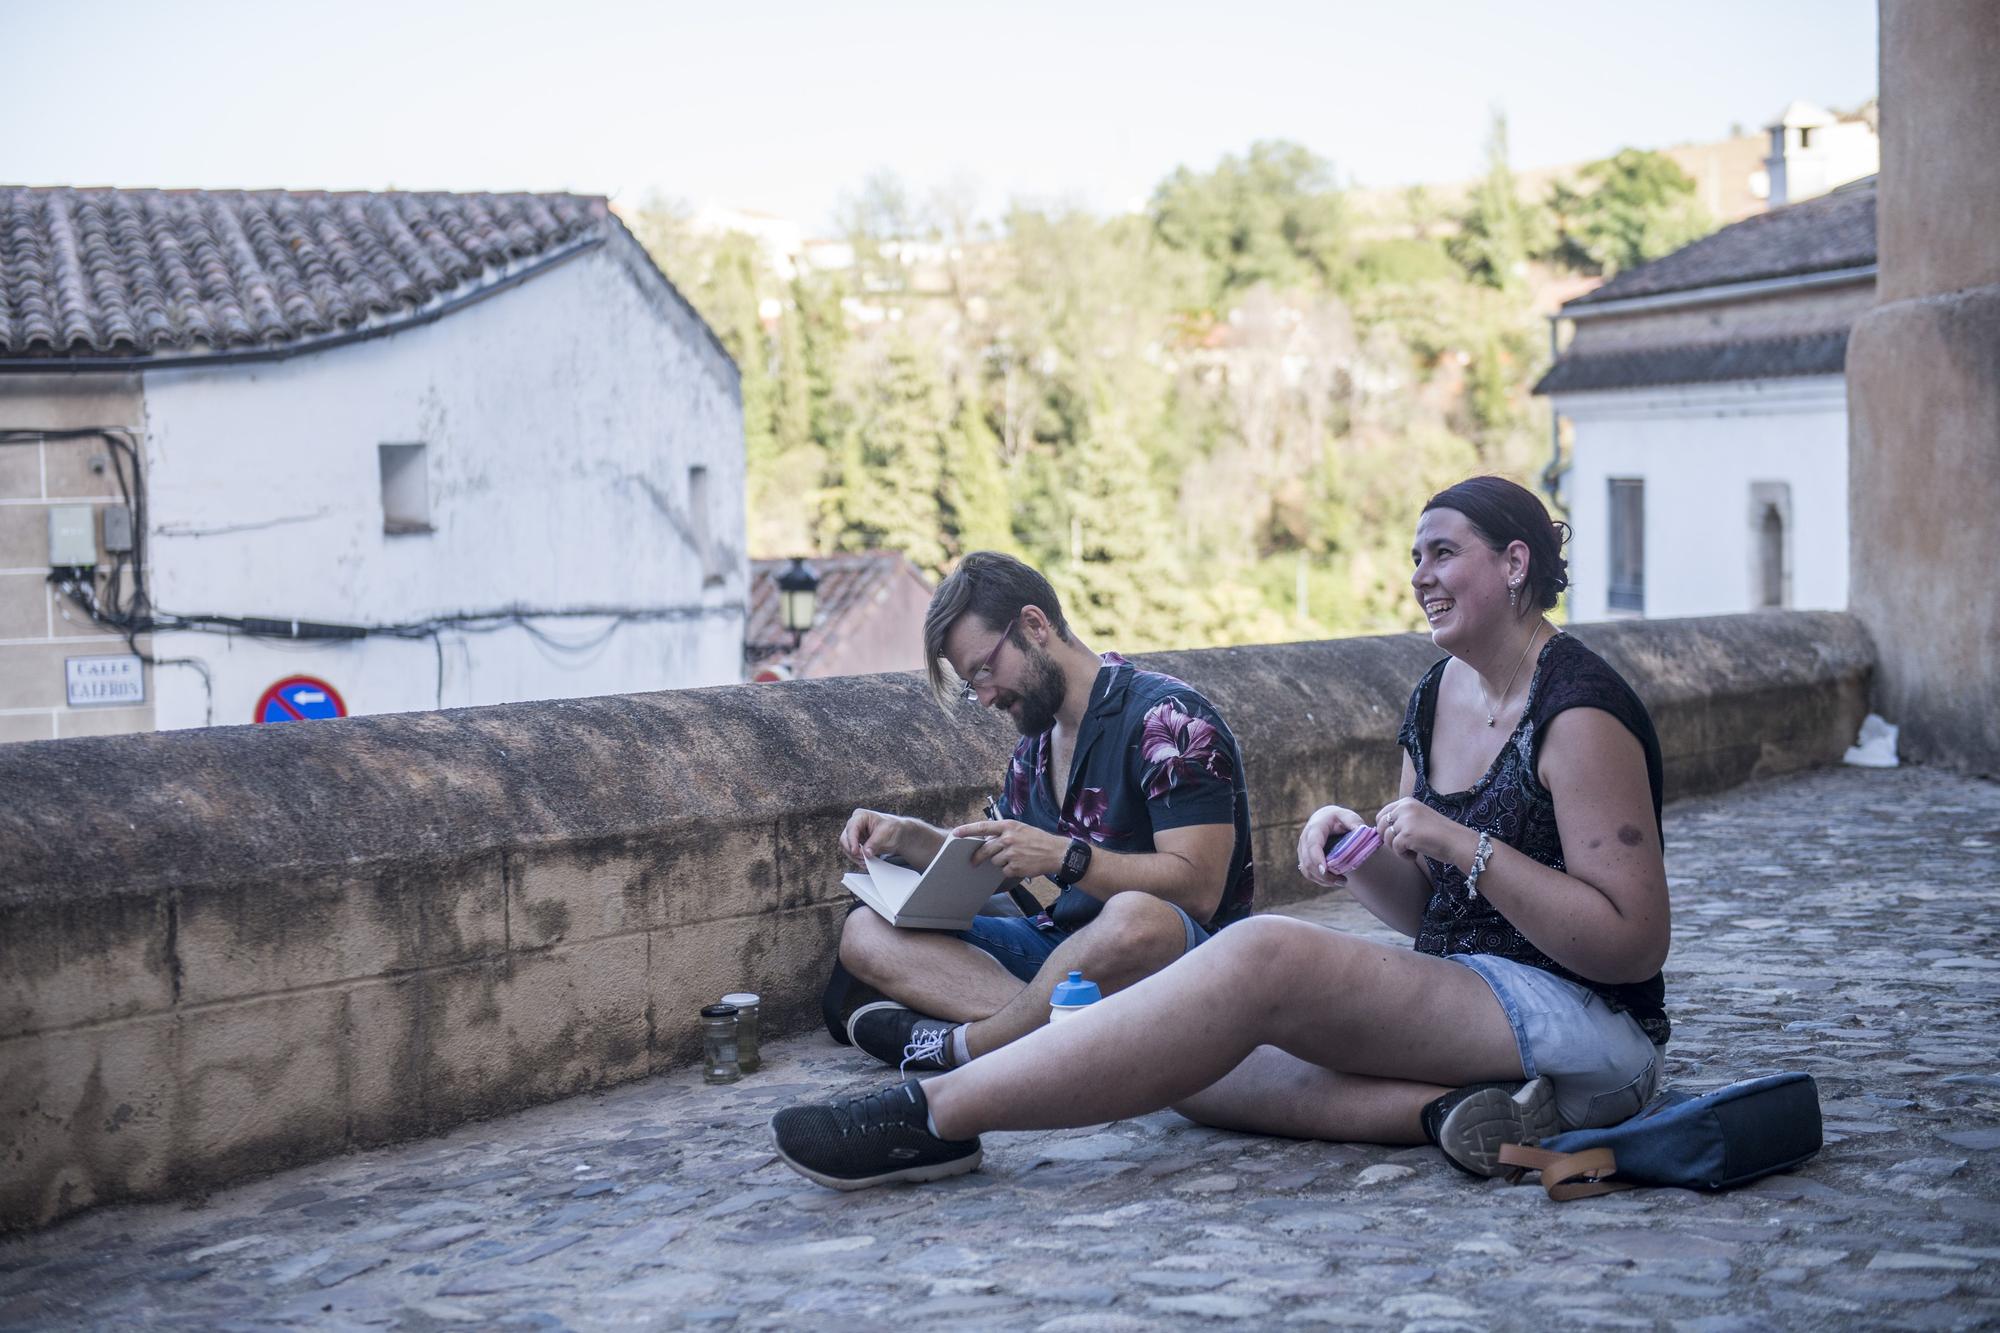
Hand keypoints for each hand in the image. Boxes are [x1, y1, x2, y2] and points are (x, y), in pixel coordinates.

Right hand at [840, 808, 905, 865]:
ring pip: (846, 848)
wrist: (897, 834)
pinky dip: (857, 859)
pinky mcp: (855, 844)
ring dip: (855, 857)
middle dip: (853, 851)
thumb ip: (875, 842)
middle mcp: (854, 824)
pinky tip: (866, 861)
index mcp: (861, 816)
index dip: (852, 841)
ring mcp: (854, 835)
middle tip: (863, 858)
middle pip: (845, 839)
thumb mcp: (886, 833)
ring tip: (866, 861)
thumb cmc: (892, 828)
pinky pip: (851, 853)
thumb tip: (866, 852)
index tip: (855, 852)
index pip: (852, 828)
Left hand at [951, 819, 1071, 879]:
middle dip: (978, 857)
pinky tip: (1021, 865)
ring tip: (1015, 858)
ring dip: (1001, 862)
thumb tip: (987, 841)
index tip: (955, 834)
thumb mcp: (1021, 829)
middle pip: (985, 849)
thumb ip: (1004, 833)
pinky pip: (1004, 871)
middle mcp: (1008, 838)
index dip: (967, 830)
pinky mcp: (1015, 867)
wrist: (1056, 853)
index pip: (983, 827)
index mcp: (1008, 826)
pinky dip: (1010, 870)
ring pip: (994, 861)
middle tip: (973, 861)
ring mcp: (1011, 853)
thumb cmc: (1038, 840)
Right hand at [1296, 803, 1364, 887]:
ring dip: (1322, 880)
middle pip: (1308, 861)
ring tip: (1342, 882)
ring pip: (1307, 870)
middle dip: (1324, 875)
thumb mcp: (1349, 816)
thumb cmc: (1339, 818)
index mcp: (1315, 828)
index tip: (1325, 871)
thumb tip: (1362, 833)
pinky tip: (1333, 881)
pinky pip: (1307, 872)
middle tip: (1344, 881)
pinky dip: (1319, 880)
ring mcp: (1302, 849)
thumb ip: (1355, 823)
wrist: (1325, 818)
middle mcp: (1305, 839)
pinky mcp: (1303, 858)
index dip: (1317, 859)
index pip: (1313, 845)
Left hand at [1374, 797, 1468, 865]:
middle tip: (1404, 845)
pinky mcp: (1407, 835)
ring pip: (1386, 838)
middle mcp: (1404, 808)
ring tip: (1413, 850)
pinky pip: (1395, 848)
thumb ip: (1402, 819)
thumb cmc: (1440, 834)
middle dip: (1388, 839)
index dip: (1385, 829)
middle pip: (1380, 826)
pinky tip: (1416, 855)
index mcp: (1407, 802)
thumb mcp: (1419, 818)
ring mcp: (1405, 820)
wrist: (1458, 842)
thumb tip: (1379, 830)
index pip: (1383, 814)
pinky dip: (1404, 855)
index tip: (1396, 838)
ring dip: (1397, 848)